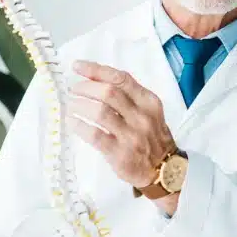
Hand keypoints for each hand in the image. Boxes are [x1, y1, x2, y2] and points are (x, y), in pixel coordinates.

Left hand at [66, 60, 176, 188]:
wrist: (165, 170)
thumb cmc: (151, 137)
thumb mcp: (149, 111)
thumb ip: (128, 96)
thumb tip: (94, 80)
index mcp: (149, 102)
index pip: (120, 79)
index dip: (96, 70)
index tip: (78, 66)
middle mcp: (142, 116)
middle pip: (108, 93)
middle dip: (85, 88)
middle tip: (74, 90)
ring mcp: (131, 136)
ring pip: (100, 112)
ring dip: (79, 105)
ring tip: (71, 105)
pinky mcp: (120, 154)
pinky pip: (94, 135)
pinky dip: (79, 126)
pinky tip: (72, 122)